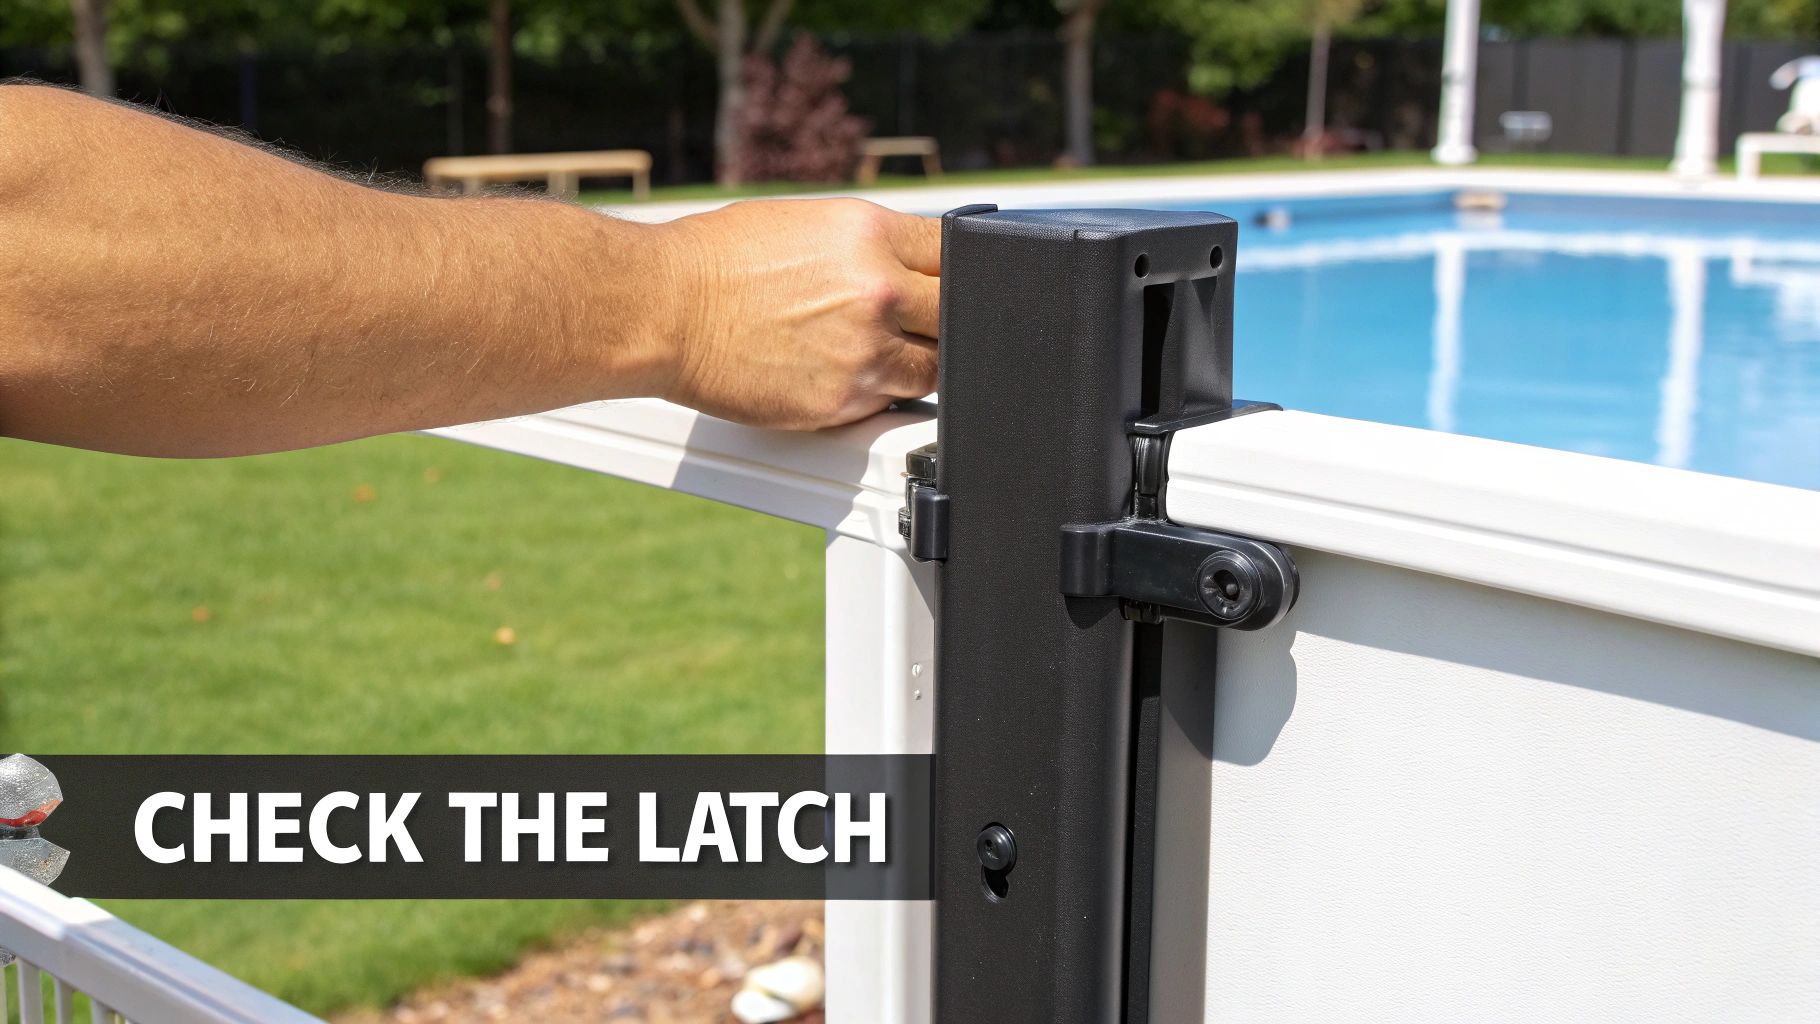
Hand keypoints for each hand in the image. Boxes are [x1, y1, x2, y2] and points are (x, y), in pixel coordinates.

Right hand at [654, 198, 939, 429]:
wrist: (663, 309)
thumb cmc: (718, 261)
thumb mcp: (808, 223)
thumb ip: (871, 246)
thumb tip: (913, 264)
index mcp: (870, 235)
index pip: (957, 251)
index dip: (955, 269)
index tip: (946, 282)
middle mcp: (877, 291)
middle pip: (958, 315)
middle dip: (943, 319)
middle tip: (915, 321)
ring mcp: (864, 351)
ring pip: (933, 369)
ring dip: (915, 362)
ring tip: (871, 349)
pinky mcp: (843, 401)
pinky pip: (888, 403)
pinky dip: (876, 393)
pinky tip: (840, 372)